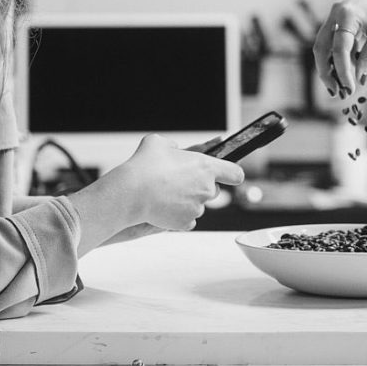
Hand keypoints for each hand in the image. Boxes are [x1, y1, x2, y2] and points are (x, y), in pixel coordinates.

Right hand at [70, 134, 244, 253]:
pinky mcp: (186, 222)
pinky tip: (164, 207)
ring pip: (199, 205)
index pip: (236, 173)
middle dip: (201, 187)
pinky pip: (188, 220)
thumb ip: (173, 146)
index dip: (231, 173)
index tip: (227, 174)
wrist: (130, 192)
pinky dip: (179, 216)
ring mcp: (197, 207)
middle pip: (214, 190)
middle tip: (180, 183)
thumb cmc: (144, 165)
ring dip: (188, 201)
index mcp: (206, 167)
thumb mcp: (158, 143)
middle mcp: (206, 188)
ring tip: (166, 194)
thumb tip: (175, 151)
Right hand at [313, 0, 366, 94]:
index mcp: (346, 13)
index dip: (343, 71)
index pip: (339, 48)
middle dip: (326, 72)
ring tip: (345, 86)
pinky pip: (338, 42)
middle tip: (337, 92)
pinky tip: (357, 72)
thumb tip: (361, 79)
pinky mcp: (342, 20)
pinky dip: (345, 58)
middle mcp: (336, 13)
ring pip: (326, 46)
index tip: (351, 89)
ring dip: (333, 67)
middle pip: (321, 47)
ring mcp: (336, 16)